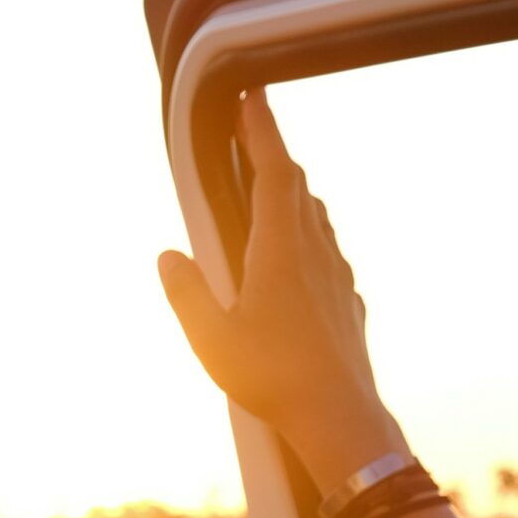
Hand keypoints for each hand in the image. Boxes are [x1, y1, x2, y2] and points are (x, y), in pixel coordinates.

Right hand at [158, 90, 406, 489]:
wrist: (339, 418)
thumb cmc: (275, 379)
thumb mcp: (211, 339)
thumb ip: (186, 293)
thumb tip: (169, 256)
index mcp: (279, 250)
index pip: (274, 171)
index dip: (263, 130)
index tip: (253, 99)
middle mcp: (315, 253)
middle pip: (299, 188)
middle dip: (275, 158)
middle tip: (255, 139)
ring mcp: (337, 277)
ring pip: (318, 219)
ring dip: (295, 196)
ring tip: (274, 193)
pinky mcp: (348, 303)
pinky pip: (329, 255)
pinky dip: (310, 239)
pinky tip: (300, 261)